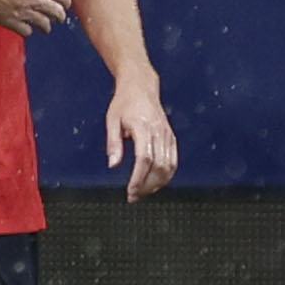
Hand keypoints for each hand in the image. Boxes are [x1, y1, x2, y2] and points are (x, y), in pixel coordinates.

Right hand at [0, 0, 72, 35]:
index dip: (66, 1)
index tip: (64, 3)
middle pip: (57, 13)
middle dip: (59, 15)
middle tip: (57, 17)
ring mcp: (22, 11)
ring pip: (44, 25)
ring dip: (45, 25)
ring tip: (44, 26)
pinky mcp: (9, 20)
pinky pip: (26, 32)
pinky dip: (28, 30)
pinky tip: (25, 26)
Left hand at [106, 74, 176, 201]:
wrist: (141, 87)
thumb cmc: (124, 104)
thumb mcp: (112, 120)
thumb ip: (113, 143)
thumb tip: (113, 165)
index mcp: (143, 127)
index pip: (144, 159)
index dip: (139, 178)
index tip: (131, 191)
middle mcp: (160, 133)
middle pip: (159, 166)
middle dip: (147, 185)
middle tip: (134, 197)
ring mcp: (168, 136)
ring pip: (169, 166)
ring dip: (157, 183)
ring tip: (143, 192)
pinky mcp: (172, 138)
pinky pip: (173, 161)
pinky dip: (166, 175)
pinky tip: (155, 183)